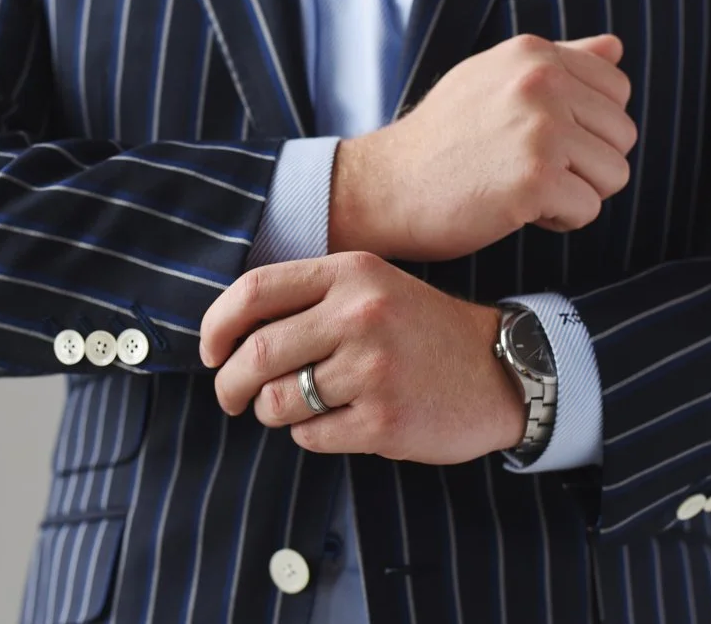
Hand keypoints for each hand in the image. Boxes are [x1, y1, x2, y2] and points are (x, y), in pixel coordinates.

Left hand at [199, 252, 526, 463]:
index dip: (216, 326)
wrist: (500, 371)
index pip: (254, 291)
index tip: (210, 351)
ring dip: (270, 412)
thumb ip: (310, 298)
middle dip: (228, 383)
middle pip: (255, 353)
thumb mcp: (374, 288)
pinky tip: (337, 422)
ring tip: (292, 408)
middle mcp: (361, 314)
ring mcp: (373, 369)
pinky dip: (309, 435)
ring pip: (277, 401)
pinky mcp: (383, 421)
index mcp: (352, 273)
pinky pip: (310, 436)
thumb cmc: (422, 332)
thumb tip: (228, 333)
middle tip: (229, 397)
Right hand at [329, 33, 635, 261]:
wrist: (384, 186)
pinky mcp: (536, 180)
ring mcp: (541, 131)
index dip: (587, 127)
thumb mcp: (491, 78)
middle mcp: (542, 82)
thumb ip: (558, 61)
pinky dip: (558, 221)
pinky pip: (588, 211)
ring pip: (614, 175)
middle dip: (586, 163)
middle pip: (622, 136)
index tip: (538, 140)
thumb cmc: (441, 139)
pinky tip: (516, 210)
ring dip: (576, 193)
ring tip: (522, 188)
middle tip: (527, 170)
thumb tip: (617, 48)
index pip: (617, 90)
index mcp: (534, 53)